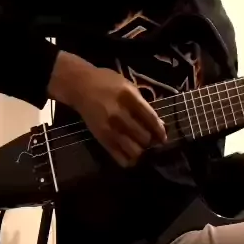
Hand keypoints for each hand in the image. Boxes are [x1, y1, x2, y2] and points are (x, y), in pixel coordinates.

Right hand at [47, 52, 166, 166]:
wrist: (80, 86)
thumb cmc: (107, 83)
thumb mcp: (128, 86)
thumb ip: (142, 103)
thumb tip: (158, 124)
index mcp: (129, 98)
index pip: (150, 119)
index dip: (160, 131)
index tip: (163, 138)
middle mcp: (119, 114)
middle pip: (144, 137)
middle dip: (150, 141)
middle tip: (151, 141)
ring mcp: (109, 128)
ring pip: (133, 150)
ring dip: (140, 151)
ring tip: (141, 148)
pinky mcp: (101, 138)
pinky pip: (119, 157)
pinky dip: (128, 160)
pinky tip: (131, 157)